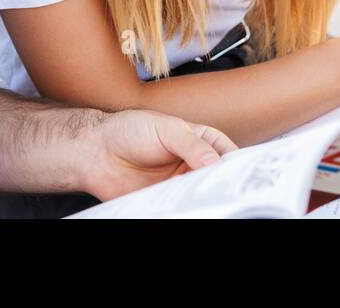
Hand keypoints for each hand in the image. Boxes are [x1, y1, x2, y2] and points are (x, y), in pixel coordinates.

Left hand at [82, 108, 237, 200]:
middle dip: (223, 186)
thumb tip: (214, 163)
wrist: (96, 151)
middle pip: (219, 179)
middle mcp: (195, 164)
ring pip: (203, 197)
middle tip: (224, 192)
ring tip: (204, 201)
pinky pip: (182, 209)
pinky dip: (187, 210)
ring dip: (205, 200)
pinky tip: (187, 209)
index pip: (228, 154)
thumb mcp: (165, 128)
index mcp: (201, 141)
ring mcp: (181, 185)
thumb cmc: (129, 130)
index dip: (238, 164)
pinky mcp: (166, 201)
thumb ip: (191, 144)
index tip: (242, 174)